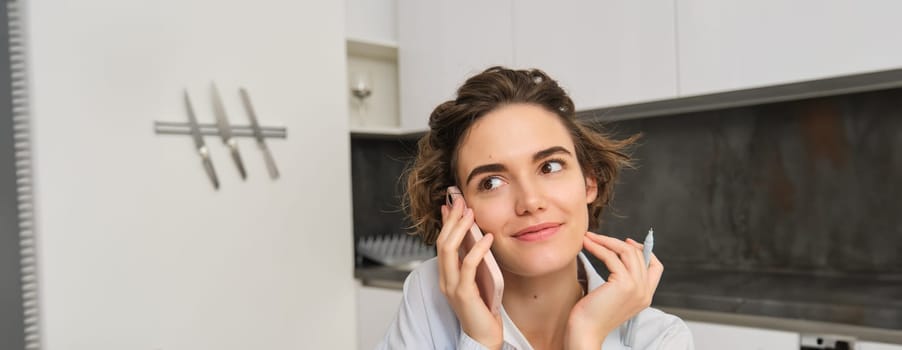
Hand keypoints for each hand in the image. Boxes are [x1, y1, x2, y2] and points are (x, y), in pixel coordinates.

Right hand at [437, 194, 502, 348]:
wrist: (483, 337)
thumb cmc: (483, 310)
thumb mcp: (476, 280)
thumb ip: (472, 261)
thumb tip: (475, 239)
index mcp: (446, 275)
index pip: (442, 242)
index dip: (446, 222)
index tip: (452, 203)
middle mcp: (445, 279)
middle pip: (442, 242)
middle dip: (451, 219)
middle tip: (461, 201)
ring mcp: (452, 286)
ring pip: (448, 250)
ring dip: (459, 229)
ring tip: (471, 213)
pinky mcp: (463, 294)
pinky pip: (467, 266)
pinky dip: (476, 249)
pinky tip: (486, 237)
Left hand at [564, 232, 662, 348]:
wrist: (586, 332)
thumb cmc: (592, 316)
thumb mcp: (612, 297)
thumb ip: (620, 282)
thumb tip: (613, 257)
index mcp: (645, 296)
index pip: (656, 266)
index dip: (643, 250)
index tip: (626, 242)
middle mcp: (645, 292)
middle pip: (639, 255)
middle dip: (617, 242)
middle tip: (599, 237)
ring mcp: (637, 288)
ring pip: (627, 252)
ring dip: (606, 241)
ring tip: (590, 238)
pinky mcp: (624, 284)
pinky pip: (611, 256)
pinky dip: (598, 247)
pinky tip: (587, 244)